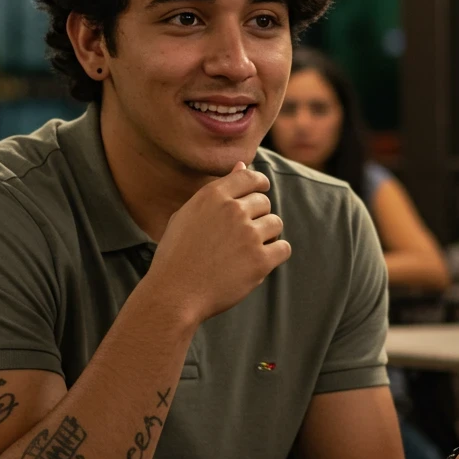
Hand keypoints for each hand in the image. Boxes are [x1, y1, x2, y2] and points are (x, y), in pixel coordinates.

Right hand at [147, 162, 291, 323]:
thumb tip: (242, 165)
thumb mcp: (188, 214)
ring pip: (276, 223)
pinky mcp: (260, 260)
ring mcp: (248, 235)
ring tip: (246, 251)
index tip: (259, 194)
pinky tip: (257, 263)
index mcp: (213, 195)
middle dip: (257, 217)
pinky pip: (283, 248)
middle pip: (264, 202)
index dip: (258, 184)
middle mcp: (233, 210)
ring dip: (267, 235)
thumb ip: (218, 190)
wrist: (174, 293)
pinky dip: (274, 255)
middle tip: (240, 237)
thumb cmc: (177, 255)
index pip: (250, 176)